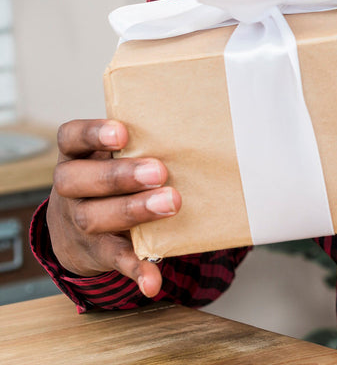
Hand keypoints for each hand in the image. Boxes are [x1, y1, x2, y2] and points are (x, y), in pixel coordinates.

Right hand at [47, 119, 179, 297]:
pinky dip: (136, 269)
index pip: (71, 138)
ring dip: (133, 211)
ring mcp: (79, 222)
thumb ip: (140, 143)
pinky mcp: (97, 252)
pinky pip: (114, 260)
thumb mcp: (112, 156)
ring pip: (93, 217)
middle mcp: (71, 188)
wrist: (77, 229)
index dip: (92, 134)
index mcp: (77, 156)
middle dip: (120, 176)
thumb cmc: (111, 178)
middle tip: (159, 172)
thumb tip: (193, 130)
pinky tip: (153, 279)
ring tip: (170, 204)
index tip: (122, 133)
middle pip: (78, 180)